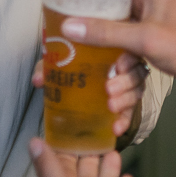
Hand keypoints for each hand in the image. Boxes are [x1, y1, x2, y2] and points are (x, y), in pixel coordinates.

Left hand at [30, 50, 147, 138]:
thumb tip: (39, 80)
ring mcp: (127, 85)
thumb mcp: (60, 62)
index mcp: (113, 47)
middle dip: (125, 81)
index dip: (128, 57)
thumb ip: (48, 67)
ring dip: (125, 99)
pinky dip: (124, 120)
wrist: (73, 82)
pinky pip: (129, 112)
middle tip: (109, 88)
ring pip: (136, 91)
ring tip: (111, 106)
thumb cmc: (71, 64)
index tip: (119, 65)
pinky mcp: (125, 104)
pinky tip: (116, 129)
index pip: (129, 48)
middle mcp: (125, 65)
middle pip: (136, 71)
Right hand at [62, 0, 175, 125]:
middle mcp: (155, 5)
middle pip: (116, 6)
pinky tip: (117, 89)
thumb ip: (105, 32)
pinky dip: (124, 70)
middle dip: (96, 22)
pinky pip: (132, 54)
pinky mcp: (159, 49)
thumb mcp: (144, 38)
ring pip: (122, 37)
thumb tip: (71, 25)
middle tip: (74, 27)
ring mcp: (157, 28)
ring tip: (103, 76)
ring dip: (111, 58)